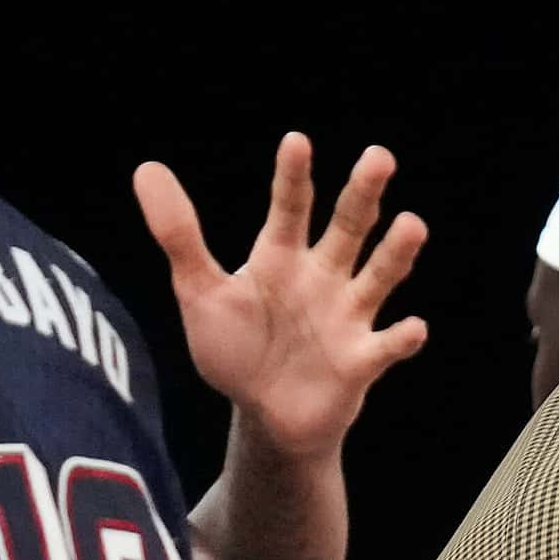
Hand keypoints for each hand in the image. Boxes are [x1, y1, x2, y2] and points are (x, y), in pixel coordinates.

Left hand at [133, 132, 427, 457]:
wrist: (265, 417)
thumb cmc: (237, 350)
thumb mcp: (199, 292)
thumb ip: (178, 234)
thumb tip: (145, 168)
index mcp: (282, 257)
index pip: (290, 207)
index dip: (292, 177)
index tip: (296, 142)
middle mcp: (322, 277)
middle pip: (349, 227)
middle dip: (363, 194)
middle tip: (378, 157)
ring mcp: (347, 317)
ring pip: (378, 277)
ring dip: (396, 253)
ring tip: (413, 225)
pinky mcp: (361, 361)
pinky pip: (387, 347)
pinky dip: (401, 339)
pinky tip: (411, 328)